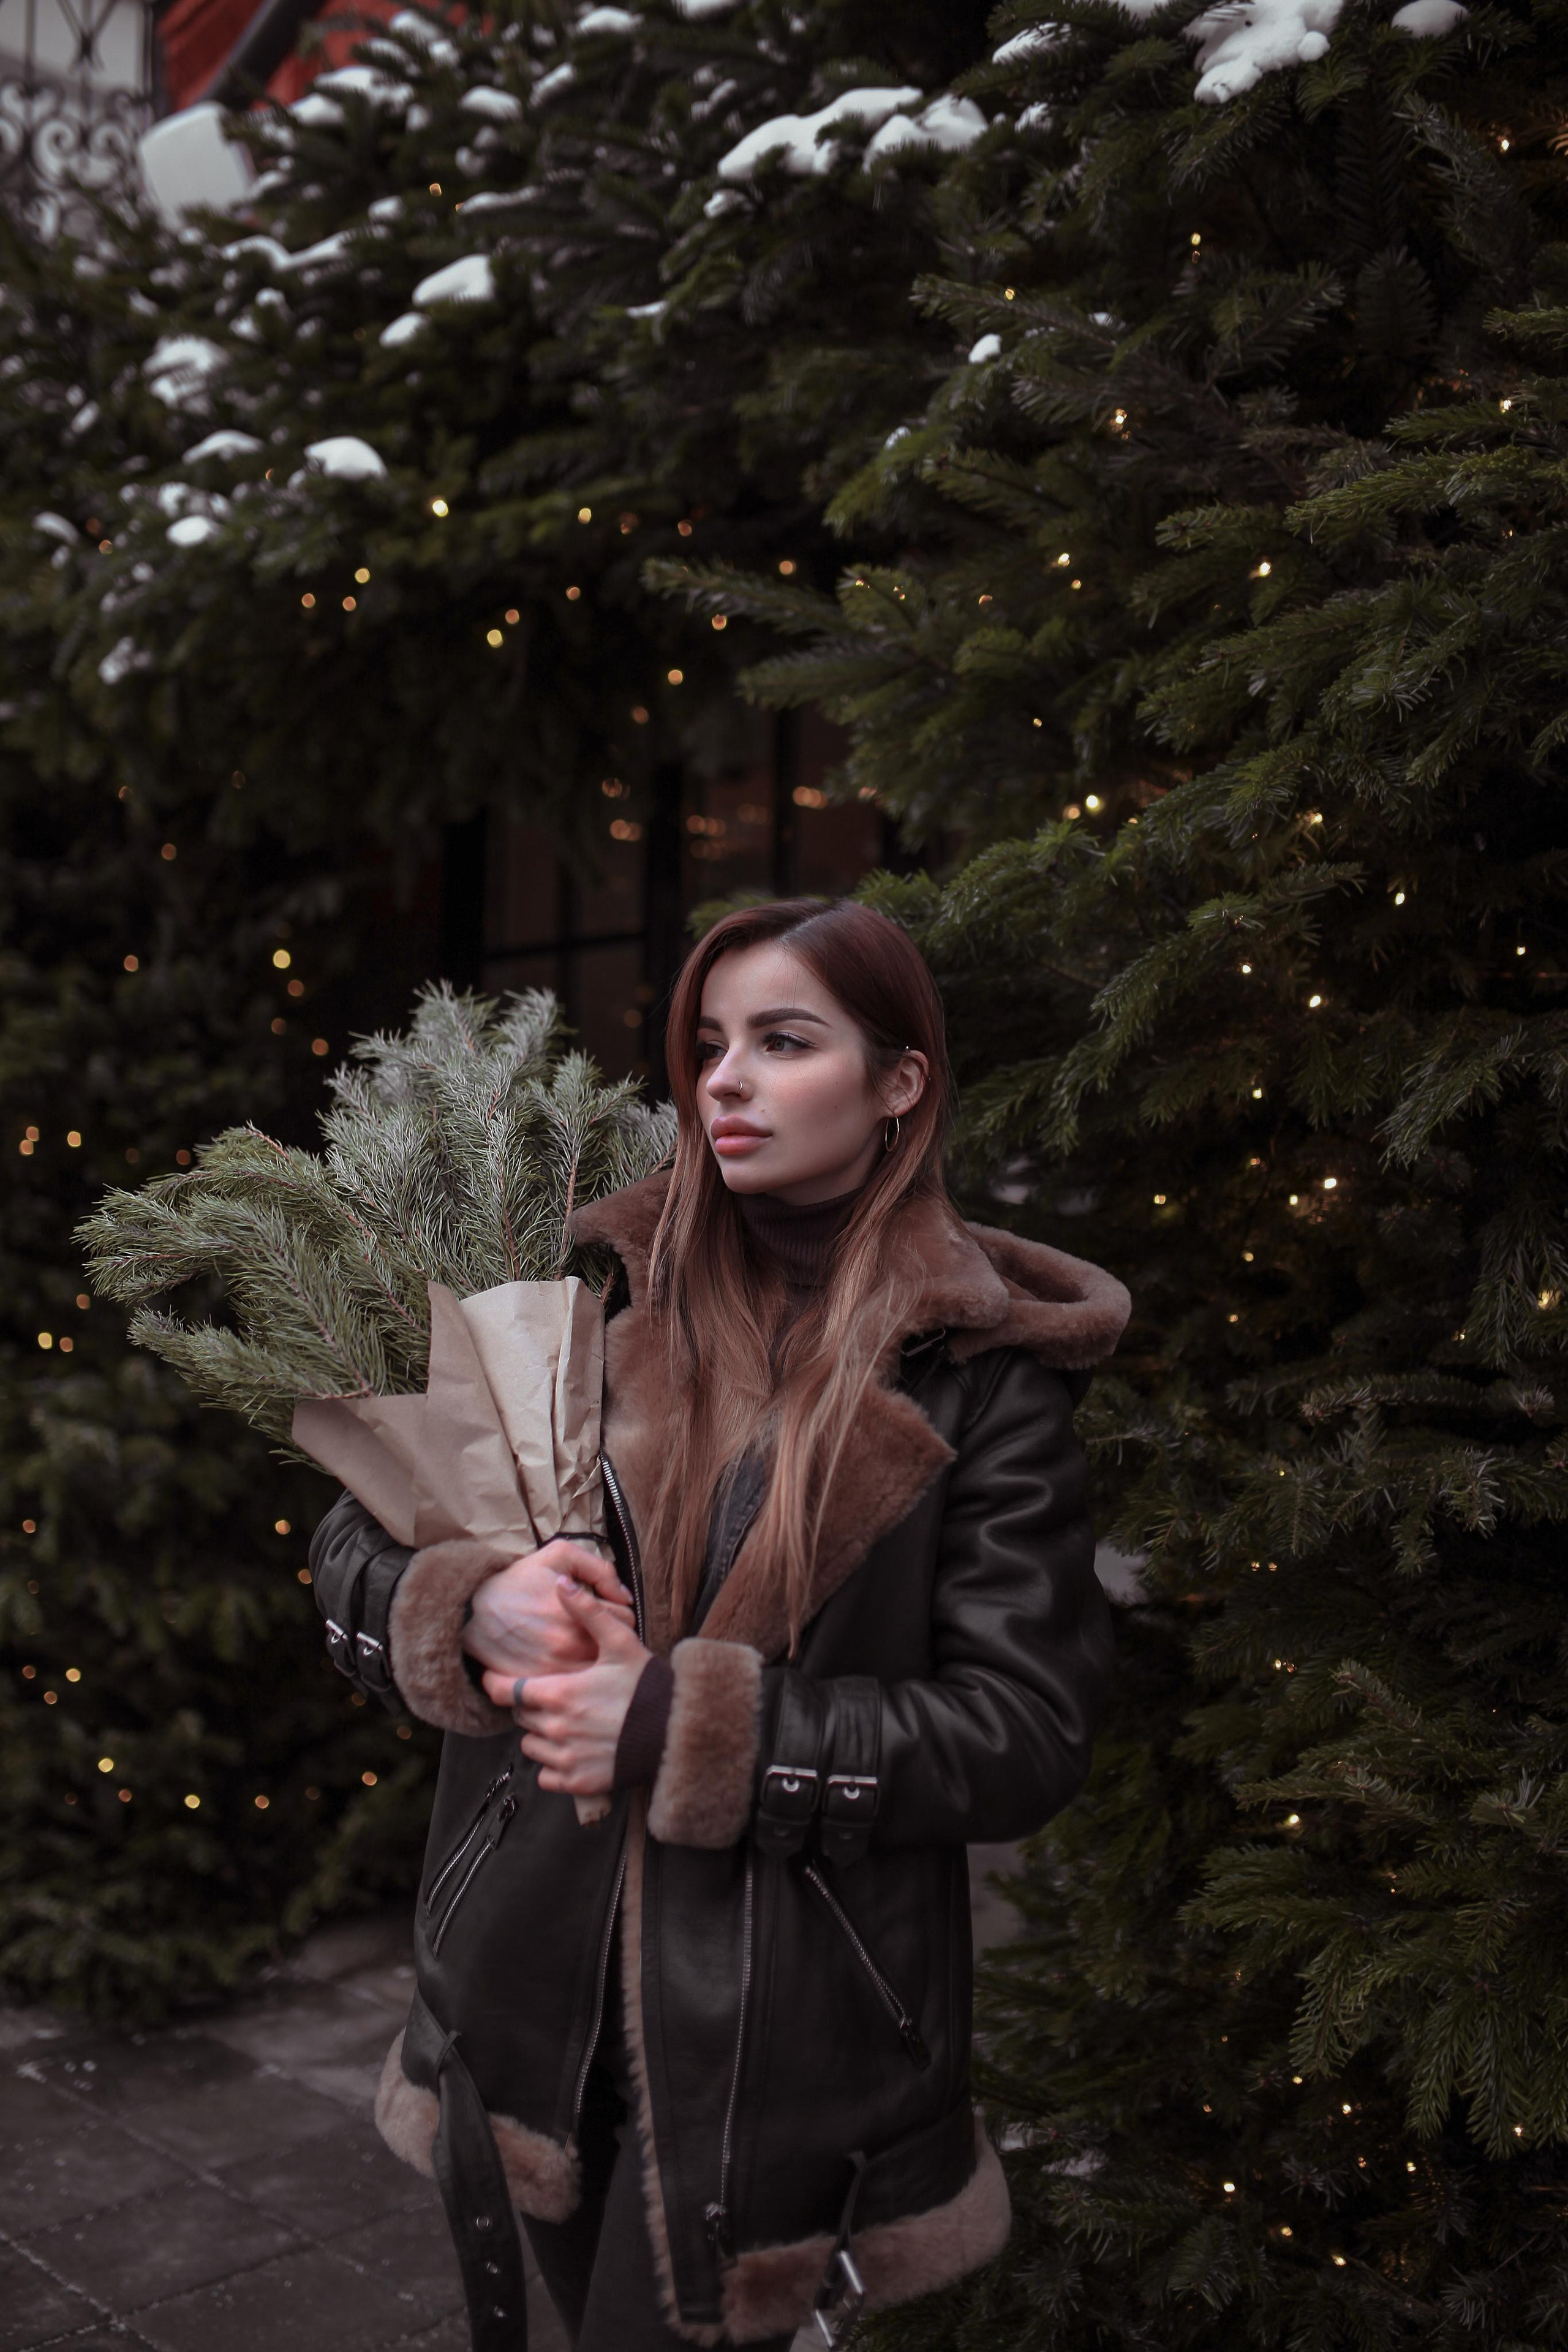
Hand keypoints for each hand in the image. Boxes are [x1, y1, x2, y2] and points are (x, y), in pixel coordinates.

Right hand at [463, 1539, 633, 1680]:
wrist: (473, 1609)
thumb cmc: (518, 1579)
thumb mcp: (558, 1555)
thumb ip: (599, 1569)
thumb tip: (623, 1595)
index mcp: (579, 1613)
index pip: (625, 1620)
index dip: (618, 1613)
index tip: (605, 1610)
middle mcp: (570, 1646)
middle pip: (614, 1649)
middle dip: (610, 1637)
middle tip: (596, 1628)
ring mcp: (554, 1670)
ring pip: (596, 1671)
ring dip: (595, 1660)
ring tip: (582, 1645)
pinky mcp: (538, 1685)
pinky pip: (571, 1687)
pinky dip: (573, 1676)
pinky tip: (565, 1660)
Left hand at [482, 1581, 651, 1797]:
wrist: (674, 1732)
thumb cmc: (647, 1686)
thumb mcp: (620, 1643)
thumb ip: (588, 1612)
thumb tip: (562, 1583)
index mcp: (561, 1694)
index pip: (508, 1692)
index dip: (499, 1684)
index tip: (497, 1680)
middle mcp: (557, 1729)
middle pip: (522, 1716)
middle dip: (531, 1705)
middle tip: (552, 1696)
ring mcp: (566, 1759)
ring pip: (531, 1746)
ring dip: (540, 1734)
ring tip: (565, 1722)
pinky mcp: (578, 1782)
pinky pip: (546, 1775)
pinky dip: (553, 1764)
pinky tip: (572, 1749)